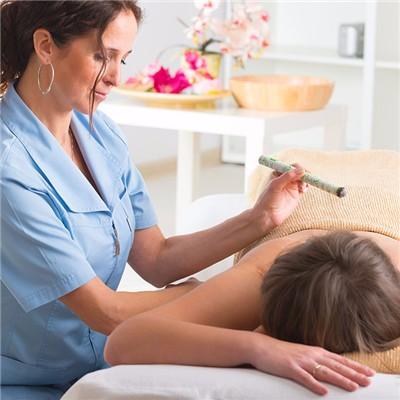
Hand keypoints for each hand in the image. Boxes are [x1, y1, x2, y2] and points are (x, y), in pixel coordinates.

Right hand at [250, 334, 374, 395]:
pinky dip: (314, 385)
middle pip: (336, 365)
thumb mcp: (301, 353)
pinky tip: (323, 392)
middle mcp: (310, 354)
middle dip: (354, 373)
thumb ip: (314, 358)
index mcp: (314, 351)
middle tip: (369, 381)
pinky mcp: (290, 368)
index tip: (369, 373)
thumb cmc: (280, 351)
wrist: (260, 346)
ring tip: (353, 387)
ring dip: (340, 379)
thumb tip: (328, 366)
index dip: (354, 366)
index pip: (339, 359)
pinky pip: (304, 378)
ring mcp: (300, 361)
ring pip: (324, 372)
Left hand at [252, 164, 307, 231]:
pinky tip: (304, 190)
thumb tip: (301, 170)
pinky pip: (304, 187)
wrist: (267, 215)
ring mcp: (291, 187)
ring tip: (302, 187)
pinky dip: (306, 186)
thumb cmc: (267, 200)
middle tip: (307, 177)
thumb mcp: (275, 186)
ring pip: (302, 179)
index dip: (297, 167)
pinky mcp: (295, 194)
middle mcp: (285, 179)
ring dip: (305, 180)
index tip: (302, 171)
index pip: (289, 167)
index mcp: (277, 174)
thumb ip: (287, 177)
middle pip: (298, 172)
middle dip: (303, 173)